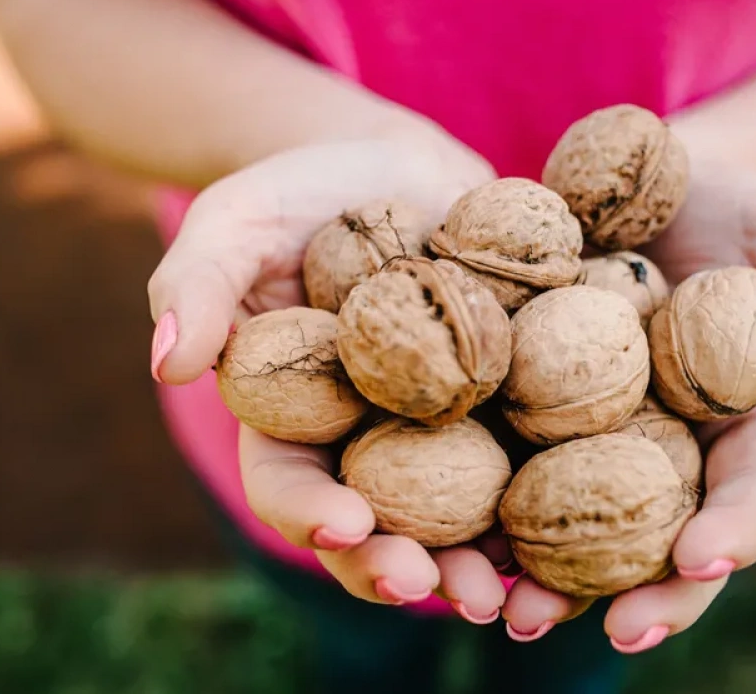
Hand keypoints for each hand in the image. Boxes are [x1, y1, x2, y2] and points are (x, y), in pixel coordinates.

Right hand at [147, 130, 515, 619]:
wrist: (396, 164)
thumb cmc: (300, 190)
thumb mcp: (235, 221)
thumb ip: (197, 283)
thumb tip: (166, 360)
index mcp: (292, 419)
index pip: (289, 484)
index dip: (311, 515)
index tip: (347, 526)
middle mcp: (366, 439)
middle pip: (380, 524)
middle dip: (404, 565)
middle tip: (438, 588)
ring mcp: (442, 426)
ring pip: (460, 512)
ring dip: (484, 558)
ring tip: (517, 592)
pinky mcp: (507, 398)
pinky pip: (530, 453)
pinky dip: (553, 490)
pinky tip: (588, 510)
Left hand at [499, 155, 755, 648]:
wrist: (649, 184)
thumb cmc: (739, 208)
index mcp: (740, 427)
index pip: (749, 497)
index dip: (732, 534)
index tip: (702, 564)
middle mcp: (667, 448)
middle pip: (656, 537)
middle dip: (635, 590)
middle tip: (604, 630)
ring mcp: (596, 435)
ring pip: (574, 521)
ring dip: (543, 571)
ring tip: (504, 607)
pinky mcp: (530, 407)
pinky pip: (505, 462)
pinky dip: (480, 499)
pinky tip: (447, 530)